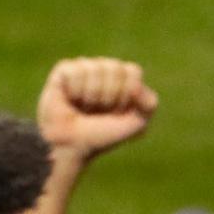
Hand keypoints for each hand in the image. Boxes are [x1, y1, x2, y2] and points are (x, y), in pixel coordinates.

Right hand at [34, 56, 157, 161]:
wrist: (74, 145)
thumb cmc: (105, 134)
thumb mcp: (137, 123)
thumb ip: (149, 103)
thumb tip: (135, 86)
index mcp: (125, 78)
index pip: (132, 71)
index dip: (126, 94)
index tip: (118, 111)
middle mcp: (105, 69)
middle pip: (115, 68)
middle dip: (109, 96)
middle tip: (99, 110)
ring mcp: (84, 68)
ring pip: (95, 69)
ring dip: (91, 96)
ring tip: (84, 107)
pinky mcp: (64, 71)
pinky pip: (75, 71)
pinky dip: (74, 90)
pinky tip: (70, 99)